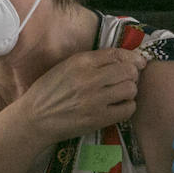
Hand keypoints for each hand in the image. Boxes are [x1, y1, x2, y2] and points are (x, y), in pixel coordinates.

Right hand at [14, 47, 146, 141]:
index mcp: (80, 61)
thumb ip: (91, 62)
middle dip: (132, 75)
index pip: (117, 54)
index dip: (132, 57)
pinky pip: (127, 109)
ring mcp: (95, 99)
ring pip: (130, 89)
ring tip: (120, 95)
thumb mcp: (65, 67)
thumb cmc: (49, 91)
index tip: (139, 62)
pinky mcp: (98, 118)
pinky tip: (118, 107)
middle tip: (126, 81)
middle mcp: (89, 78)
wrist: (34, 118)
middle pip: (128, 71)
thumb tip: (121, 59)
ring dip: (129, 91)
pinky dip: (127, 107)